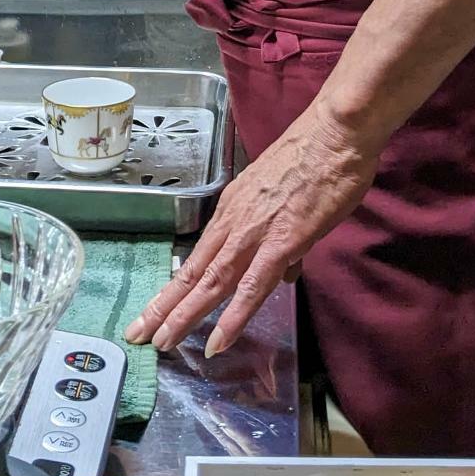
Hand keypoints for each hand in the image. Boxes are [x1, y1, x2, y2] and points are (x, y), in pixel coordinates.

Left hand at [125, 102, 379, 356]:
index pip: (197, 257)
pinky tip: (218, 341)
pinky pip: (253, 286)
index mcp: (233, 209)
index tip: (154, 312)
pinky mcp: (283, 241)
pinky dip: (234, 316)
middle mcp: (234, 221)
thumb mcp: (285, 197)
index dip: (174, 288)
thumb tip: (284, 270)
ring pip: (213, 282)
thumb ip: (281, 237)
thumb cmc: (318, 158)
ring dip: (187, 315)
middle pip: (194, 272)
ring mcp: (255, 232)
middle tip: (138, 336)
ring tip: (164, 343)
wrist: (336, 133)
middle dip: (164, 307)